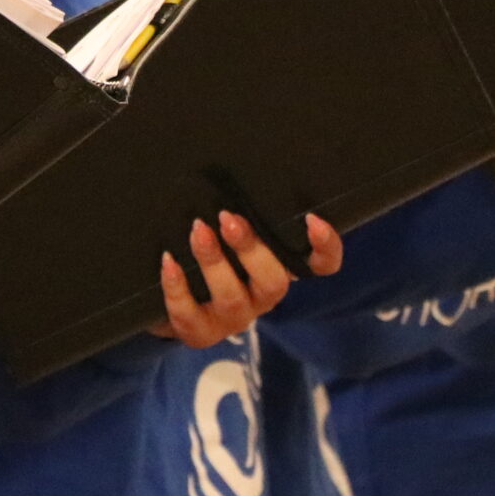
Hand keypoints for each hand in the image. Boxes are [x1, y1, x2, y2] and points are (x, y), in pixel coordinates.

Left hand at [147, 211, 343, 346]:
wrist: (168, 302)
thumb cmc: (208, 253)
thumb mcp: (230, 231)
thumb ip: (240, 211)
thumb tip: (227, 163)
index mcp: (278, 269)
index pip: (320, 266)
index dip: (326, 248)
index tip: (313, 219)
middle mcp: (262, 297)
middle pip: (274, 282)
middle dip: (252, 249)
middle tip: (229, 218)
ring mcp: (232, 319)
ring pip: (233, 297)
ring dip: (214, 261)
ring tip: (198, 231)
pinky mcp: (199, 333)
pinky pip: (190, 314)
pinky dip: (178, 286)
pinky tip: (168, 261)